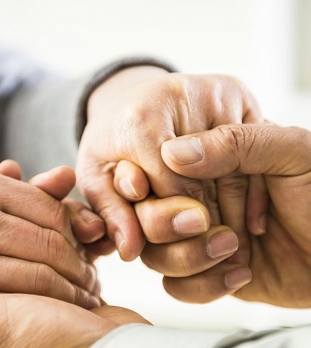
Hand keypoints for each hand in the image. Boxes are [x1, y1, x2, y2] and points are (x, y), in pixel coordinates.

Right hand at [0, 163, 99, 308]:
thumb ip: (25, 187)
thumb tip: (67, 178)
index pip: (49, 207)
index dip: (76, 227)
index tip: (89, 242)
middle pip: (48, 239)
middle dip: (80, 261)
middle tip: (94, 275)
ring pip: (38, 270)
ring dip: (72, 285)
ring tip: (87, 292)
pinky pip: (17, 294)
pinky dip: (48, 300)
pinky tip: (64, 302)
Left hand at [77, 67, 262, 261]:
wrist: (131, 100)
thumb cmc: (111, 143)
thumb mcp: (97, 177)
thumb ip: (112, 213)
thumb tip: (130, 251)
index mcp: (141, 119)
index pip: (172, 187)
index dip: (181, 223)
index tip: (189, 247)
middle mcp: (181, 95)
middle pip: (207, 177)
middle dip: (208, 221)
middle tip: (216, 252)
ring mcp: (213, 91)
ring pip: (238, 165)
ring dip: (237, 212)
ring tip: (232, 243)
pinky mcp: (236, 91)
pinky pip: (256, 148)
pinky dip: (255, 187)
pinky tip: (251, 220)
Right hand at [158, 123, 310, 306]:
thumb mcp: (294, 153)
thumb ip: (236, 143)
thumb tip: (172, 152)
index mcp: (208, 166)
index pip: (150, 172)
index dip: (140, 184)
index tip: (147, 190)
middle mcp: (195, 203)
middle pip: (142, 218)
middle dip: (163, 224)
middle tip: (205, 221)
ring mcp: (198, 241)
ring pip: (154, 255)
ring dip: (187, 257)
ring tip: (235, 246)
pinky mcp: (207, 274)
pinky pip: (177, 287)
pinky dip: (203, 286)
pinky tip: (241, 273)